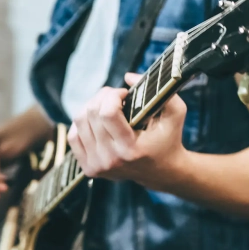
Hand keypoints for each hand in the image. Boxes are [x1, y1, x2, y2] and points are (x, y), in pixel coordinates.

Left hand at [67, 73, 187, 187]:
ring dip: (92, 106)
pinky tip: (96, 120)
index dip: (113, 95)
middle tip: (116, 96)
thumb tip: (127, 76)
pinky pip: (73, 136)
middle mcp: (110, 160)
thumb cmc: (168, 139)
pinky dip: (82, 122)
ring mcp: (96, 166)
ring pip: (79, 121)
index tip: (124, 93)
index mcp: (130, 149)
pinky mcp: (88, 168)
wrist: (161, 172)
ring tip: (106, 106)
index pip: (107, 113)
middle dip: (103, 97)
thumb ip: (159, 91)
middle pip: (91, 114)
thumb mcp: (175, 113)